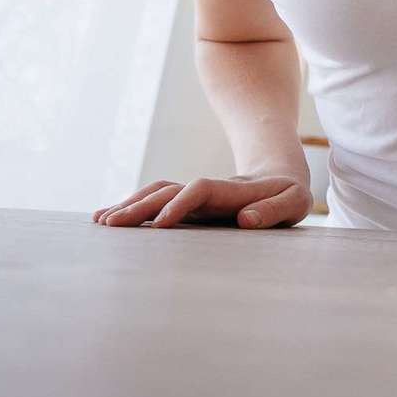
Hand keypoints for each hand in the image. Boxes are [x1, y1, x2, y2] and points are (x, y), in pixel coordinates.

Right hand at [92, 174, 310, 229]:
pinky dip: (133, 208)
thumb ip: (274, 210)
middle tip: (112, 225)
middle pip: (169, 191)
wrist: (280, 170)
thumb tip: (246, 220)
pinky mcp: (189, 204)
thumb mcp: (294, 201)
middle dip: (141, 207)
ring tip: (102, 221)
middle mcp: (209, 191)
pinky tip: (108, 218)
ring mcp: (196, 197)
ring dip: (131, 206)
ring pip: (157, 194)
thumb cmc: (290, 193)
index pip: (201, 191)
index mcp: (234, 190)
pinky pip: (156, 201)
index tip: (161, 225)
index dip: (181, 204)